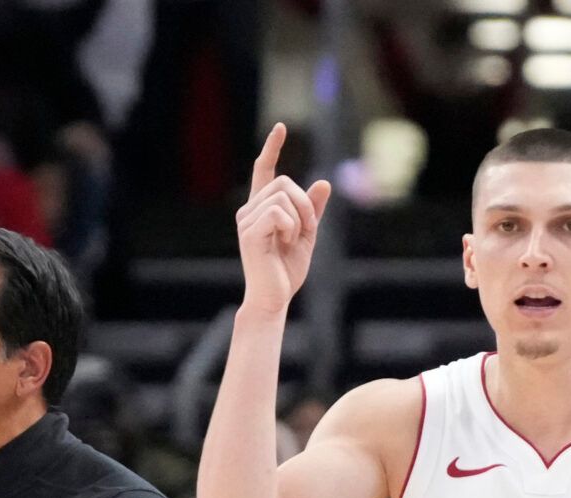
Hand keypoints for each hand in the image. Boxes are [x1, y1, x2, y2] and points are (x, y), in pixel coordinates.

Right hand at [236, 123, 331, 315]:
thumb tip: (324, 182)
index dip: (272, 148)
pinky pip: (279, 212)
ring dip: (300, 216)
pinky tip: (286, 242)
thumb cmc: (286, 270)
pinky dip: (291, 226)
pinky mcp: (249, 232)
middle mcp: (249, 210)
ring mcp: (246, 220)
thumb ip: (313, 209)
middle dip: (305, 203)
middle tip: (306, 229)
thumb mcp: (306, 234)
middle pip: (284, 182)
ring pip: (283, 195)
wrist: (274, 297)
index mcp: (261, 209)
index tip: (281, 128)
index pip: (264, 171)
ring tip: (294, 239)